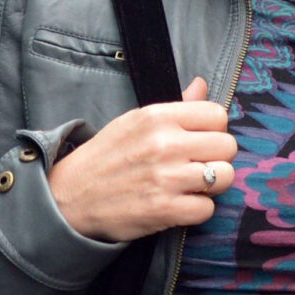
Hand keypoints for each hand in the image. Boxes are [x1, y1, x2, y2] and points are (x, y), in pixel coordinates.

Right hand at [47, 76, 236, 242]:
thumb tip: (202, 84)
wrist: (66, 198)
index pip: (218, 115)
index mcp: (157, 117)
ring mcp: (166, 178)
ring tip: (190, 185)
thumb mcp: (134, 122)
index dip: (213, 130)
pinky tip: (178, 204)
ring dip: (212, 185)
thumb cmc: (105, 157)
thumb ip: (176, 106)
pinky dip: (197, 210)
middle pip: (228, 146)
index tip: (198, 141)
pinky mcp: (164, 209)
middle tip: (195, 166)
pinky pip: (208, 209)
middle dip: (216, 158)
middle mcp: (164, 144)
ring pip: (225, 176)